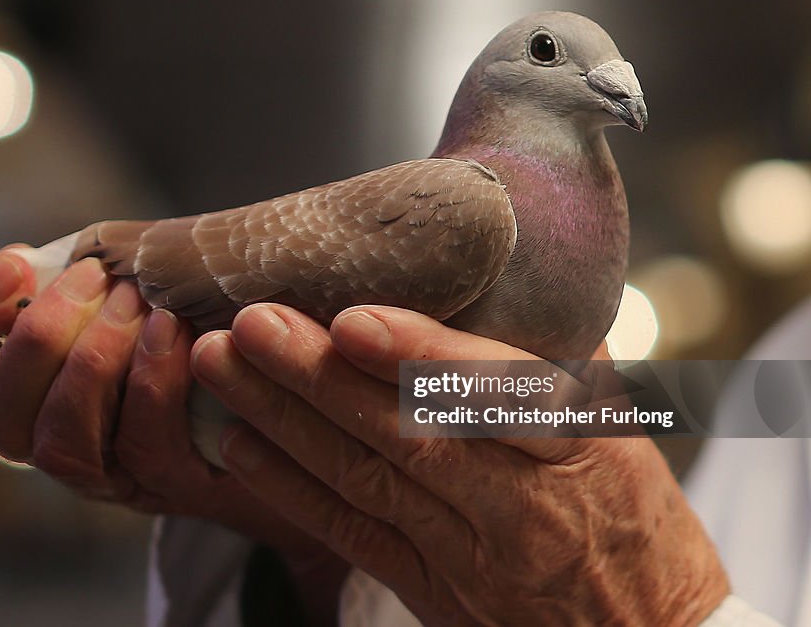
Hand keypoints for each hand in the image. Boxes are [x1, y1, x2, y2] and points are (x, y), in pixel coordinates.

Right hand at [0, 251, 337, 566]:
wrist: (300, 389)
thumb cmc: (213, 326)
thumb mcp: (147, 291)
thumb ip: (97, 279)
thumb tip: (50, 255)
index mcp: (41, 387)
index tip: (15, 263)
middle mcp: (65, 438)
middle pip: (4, 414)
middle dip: (41, 337)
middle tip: (100, 279)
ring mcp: (119, 472)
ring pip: (63, 444)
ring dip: (95, 362)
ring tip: (140, 305)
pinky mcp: (177, 486)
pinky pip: (147, 449)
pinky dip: (155, 384)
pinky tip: (181, 335)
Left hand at [192, 303, 730, 624]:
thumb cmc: (638, 521)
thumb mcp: (623, 431)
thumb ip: (557, 355)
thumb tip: (497, 272)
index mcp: (578, 450)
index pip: (496, 397)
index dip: (421, 358)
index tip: (353, 317)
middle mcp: (519, 506)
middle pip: (407, 436)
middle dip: (320, 376)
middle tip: (251, 320)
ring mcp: (468, 555)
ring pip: (365, 481)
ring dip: (286, 420)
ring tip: (225, 363)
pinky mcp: (432, 591)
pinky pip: (353, 536)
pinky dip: (292, 491)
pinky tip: (241, 443)